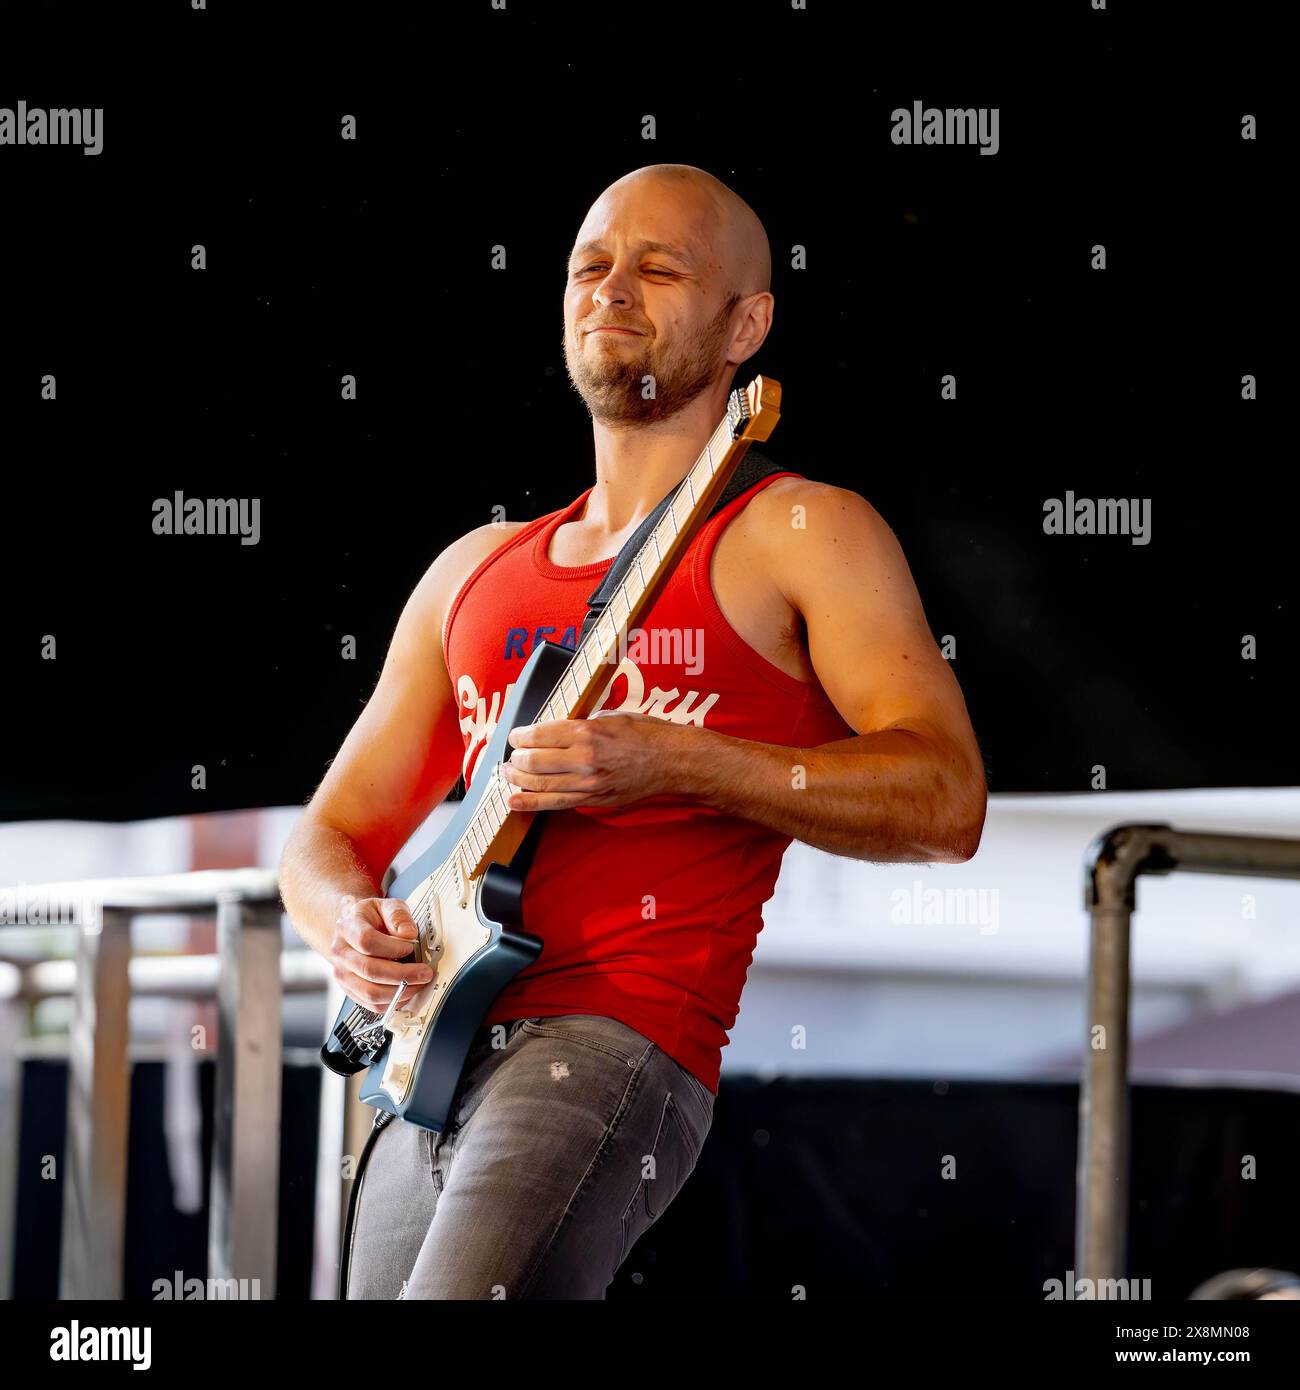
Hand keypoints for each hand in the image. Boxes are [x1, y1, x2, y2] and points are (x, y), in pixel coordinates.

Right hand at [329, 896, 431, 1011]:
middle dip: (403, 974)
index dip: (391, 948)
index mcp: (348, 928)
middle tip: (424, 972)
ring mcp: (343, 974)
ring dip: (400, 991)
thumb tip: (408, 934)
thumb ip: (398, 915)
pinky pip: (372, 1004)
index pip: (366, 941)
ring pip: (370, 992)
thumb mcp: (386, 906)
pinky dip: (393, 1002)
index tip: (409, 948)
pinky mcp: (351, 990)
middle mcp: (341, 953)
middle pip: (369, 970)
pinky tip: (407, 992)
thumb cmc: (372, 919)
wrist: (355, 930)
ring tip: (419, 983)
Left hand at [502, 710, 695, 810]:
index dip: (520, 736)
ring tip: (507, 774)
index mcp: (587, 732)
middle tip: (511, 755)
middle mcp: (584, 759)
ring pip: (540, 785)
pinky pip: (556, 803)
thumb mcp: (610, 715)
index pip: (539, 735)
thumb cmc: (645, 734)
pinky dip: (531, 803)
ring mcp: (588, 783)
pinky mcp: (593, 799)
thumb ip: (581, 722)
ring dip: (518, 780)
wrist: (671, 761)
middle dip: (515, 758)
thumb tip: (558, 727)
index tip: (515, 735)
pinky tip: (514, 801)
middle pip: (533, 762)